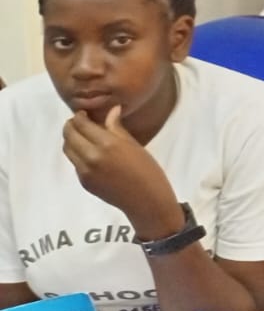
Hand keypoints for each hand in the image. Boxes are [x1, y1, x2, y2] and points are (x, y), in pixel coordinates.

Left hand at [61, 106, 181, 237]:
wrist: (145, 200)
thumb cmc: (147, 170)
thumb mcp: (134, 145)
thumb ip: (117, 128)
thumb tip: (112, 110)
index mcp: (107, 144)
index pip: (82, 124)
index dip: (79, 116)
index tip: (82, 113)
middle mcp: (91, 156)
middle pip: (69, 135)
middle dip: (71, 126)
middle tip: (78, 121)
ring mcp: (84, 171)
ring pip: (67, 149)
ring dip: (70, 139)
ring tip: (80, 135)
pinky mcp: (83, 181)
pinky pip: (74, 162)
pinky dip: (77, 154)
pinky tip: (88, 153)